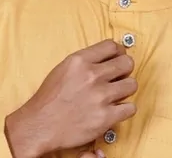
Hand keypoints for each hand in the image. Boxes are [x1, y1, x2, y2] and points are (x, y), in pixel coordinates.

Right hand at [5, 40, 137, 157]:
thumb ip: (87, 60)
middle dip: (125, 69)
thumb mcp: (65, 67)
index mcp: (80, 61)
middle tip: (120, 76)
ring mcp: (100, 97)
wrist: (40, 126)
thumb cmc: (50, 98)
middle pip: (127, 63)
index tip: (119, 57)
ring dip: (126, 89)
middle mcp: (92, 76)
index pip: (112, 46)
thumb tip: (110, 56)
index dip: (119, 51)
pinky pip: (130, 107)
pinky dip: (125, 109)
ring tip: (117, 93)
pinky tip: (116, 109)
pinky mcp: (105, 117)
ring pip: (132, 84)